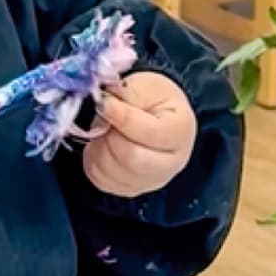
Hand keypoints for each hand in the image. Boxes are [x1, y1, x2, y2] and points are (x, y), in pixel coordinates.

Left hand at [83, 72, 196, 198]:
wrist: (157, 117)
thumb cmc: (154, 100)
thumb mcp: (146, 86)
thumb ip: (127, 95)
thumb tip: (104, 106)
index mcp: (181, 131)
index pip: (148, 132)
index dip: (121, 117)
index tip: (104, 103)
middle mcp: (172, 163)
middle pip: (132, 159)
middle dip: (110, 136)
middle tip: (104, 119)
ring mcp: (152, 180)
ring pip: (113, 171)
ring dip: (99, 147)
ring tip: (105, 129)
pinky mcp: (131, 189)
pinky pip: (102, 180)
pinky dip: (94, 160)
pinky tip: (103, 144)